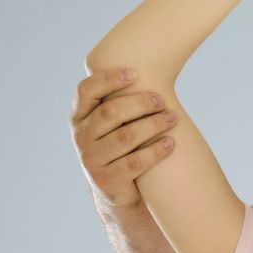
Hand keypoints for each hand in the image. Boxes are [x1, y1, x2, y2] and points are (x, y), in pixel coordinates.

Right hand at [71, 67, 173, 208]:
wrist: (116, 189)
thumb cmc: (120, 146)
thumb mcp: (113, 123)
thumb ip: (118, 100)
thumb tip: (146, 62)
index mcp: (79, 117)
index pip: (86, 91)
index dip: (108, 79)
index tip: (134, 72)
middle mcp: (81, 136)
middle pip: (111, 112)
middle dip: (140, 103)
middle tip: (163, 100)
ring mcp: (91, 159)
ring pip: (125, 136)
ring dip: (153, 125)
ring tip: (174, 118)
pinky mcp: (107, 180)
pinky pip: (135, 162)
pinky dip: (156, 151)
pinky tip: (172, 143)